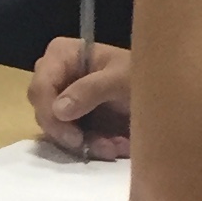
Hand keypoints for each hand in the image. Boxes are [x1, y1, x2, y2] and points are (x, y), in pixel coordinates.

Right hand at [29, 38, 132, 158]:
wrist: (161, 87)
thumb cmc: (143, 74)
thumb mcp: (121, 79)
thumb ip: (91, 89)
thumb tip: (59, 110)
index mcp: (62, 54)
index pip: (40, 86)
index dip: (50, 113)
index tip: (73, 136)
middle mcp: (55, 73)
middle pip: (42, 109)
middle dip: (68, 132)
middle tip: (91, 145)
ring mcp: (62, 96)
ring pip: (55, 128)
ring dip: (84, 142)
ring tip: (113, 146)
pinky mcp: (72, 115)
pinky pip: (69, 137)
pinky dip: (91, 145)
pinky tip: (113, 146)